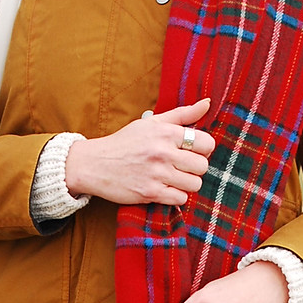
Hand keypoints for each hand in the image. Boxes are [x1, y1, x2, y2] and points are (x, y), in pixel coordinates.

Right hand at [65, 99, 214, 205]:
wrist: (94, 164)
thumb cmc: (125, 142)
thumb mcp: (151, 123)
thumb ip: (182, 114)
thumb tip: (207, 103)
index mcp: (165, 133)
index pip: (206, 143)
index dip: (203, 149)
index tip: (192, 151)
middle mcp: (163, 152)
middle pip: (202, 166)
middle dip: (195, 168)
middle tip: (182, 167)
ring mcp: (157, 174)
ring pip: (194, 184)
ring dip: (187, 184)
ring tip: (173, 178)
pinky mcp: (150, 193)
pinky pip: (180, 199)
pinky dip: (176, 196)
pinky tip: (165, 188)